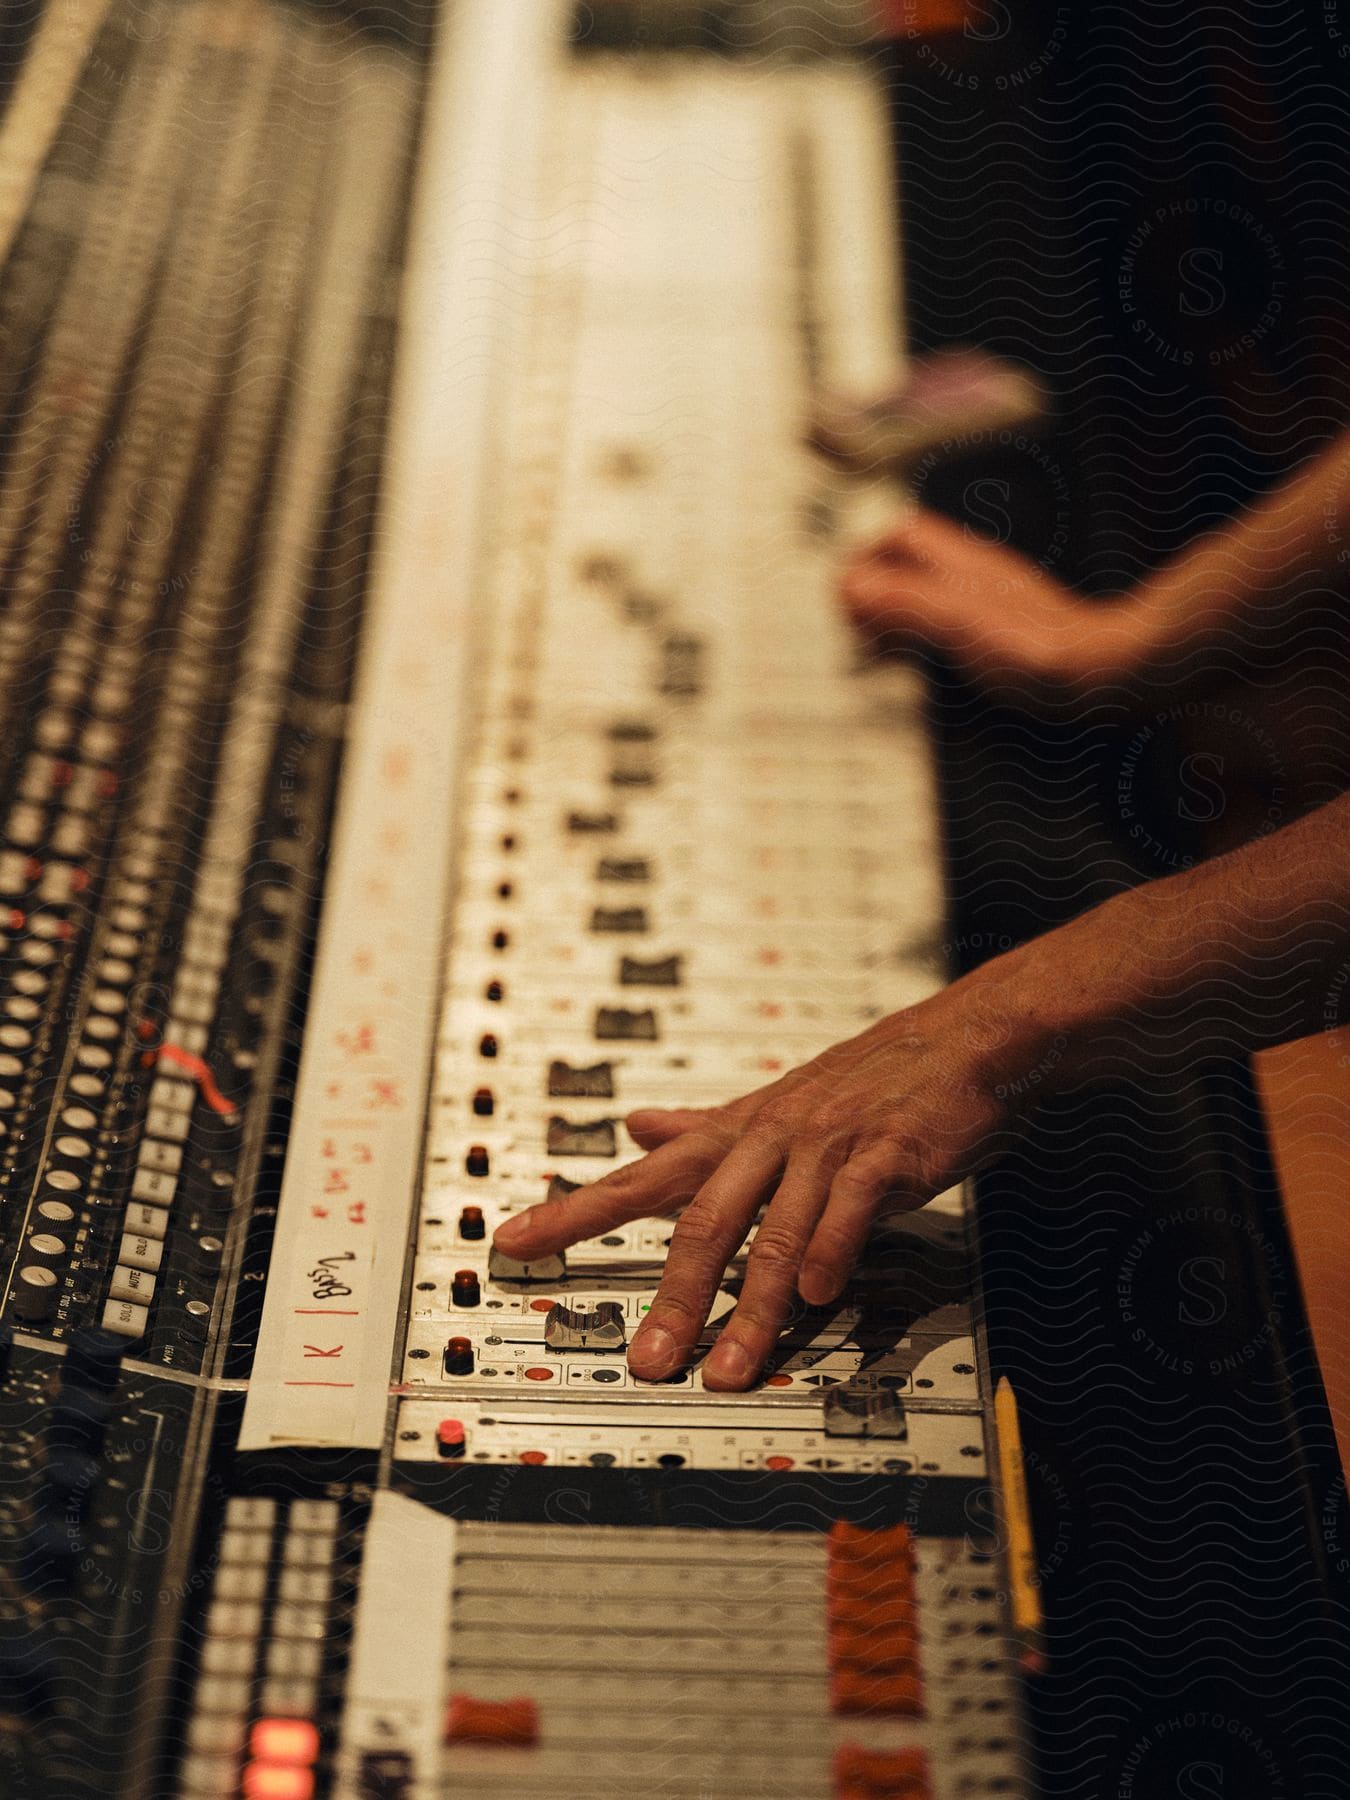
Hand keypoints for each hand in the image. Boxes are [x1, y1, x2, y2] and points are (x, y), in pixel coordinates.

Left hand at [492, 940, 1089, 1389]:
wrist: (961, 1040)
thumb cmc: (865, 1080)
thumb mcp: (772, 1103)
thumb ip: (702, 1127)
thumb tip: (636, 1129)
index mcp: (736, 1132)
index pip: (640, 1177)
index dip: (572, 1210)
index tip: (513, 1242)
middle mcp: (771, 1137)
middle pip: (705, 1220)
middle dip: (673, 1297)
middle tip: (648, 1361)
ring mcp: (827, 1145)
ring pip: (776, 1231)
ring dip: (752, 1308)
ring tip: (731, 1369)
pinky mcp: (886, 1155)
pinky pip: (849, 1209)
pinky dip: (831, 1252)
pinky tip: (820, 1296)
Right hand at [840, 509, 1152, 698]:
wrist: (1102, 675)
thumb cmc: (1036, 650)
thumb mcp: (956, 622)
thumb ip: (902, 601)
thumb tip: (849, 585)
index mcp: (961, 564)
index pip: (900, 535)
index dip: (865, 559)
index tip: (846, 602)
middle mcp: (977, 575)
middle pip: (912, 561)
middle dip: (877, 585)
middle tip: (857, 626)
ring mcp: (993, 602)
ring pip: (931, 590)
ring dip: (900, 612)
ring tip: (883, 647)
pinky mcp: (1007, 633)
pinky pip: (952, 620)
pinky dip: (927, 636)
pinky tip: (928, 665)